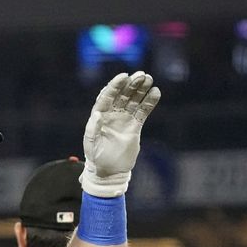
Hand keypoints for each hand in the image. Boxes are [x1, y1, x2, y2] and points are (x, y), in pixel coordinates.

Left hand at [80, 71, 160, 196]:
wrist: (109, 171)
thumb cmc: (96, 157)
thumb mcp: (91, 144)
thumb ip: (93, 128)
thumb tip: (97, 114)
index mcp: (100, 115)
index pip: (107, 96)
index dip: (115, 85)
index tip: (123, 76)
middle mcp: (112, 114)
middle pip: (122, 95)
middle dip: (131, 84)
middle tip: (141, 75)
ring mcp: (124, 119)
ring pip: (134, 100)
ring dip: (141, 90)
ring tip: (149, 79)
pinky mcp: (135, 126)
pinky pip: (143, 111)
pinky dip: (149, 102)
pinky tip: (155, 93)